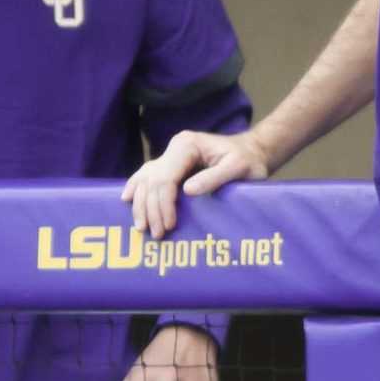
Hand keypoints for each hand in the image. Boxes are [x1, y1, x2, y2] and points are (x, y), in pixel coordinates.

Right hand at [121, 128, 271, 240]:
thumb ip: (214, 178)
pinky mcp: (172, 163)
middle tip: (156, 234)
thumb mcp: (238, 168)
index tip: (169, 225)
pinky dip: (136, 188)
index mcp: (187, 145)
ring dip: (141, 203)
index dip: (164, 203)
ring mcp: (171, 154)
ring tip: (142, 227)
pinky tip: (126, 199)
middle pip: (153, 181)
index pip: (166, 177)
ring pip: (146, 179)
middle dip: (151, 209)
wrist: (253, 152)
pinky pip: (147, 175)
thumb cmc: (249, 161)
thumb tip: (188, 191)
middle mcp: (175, 147)